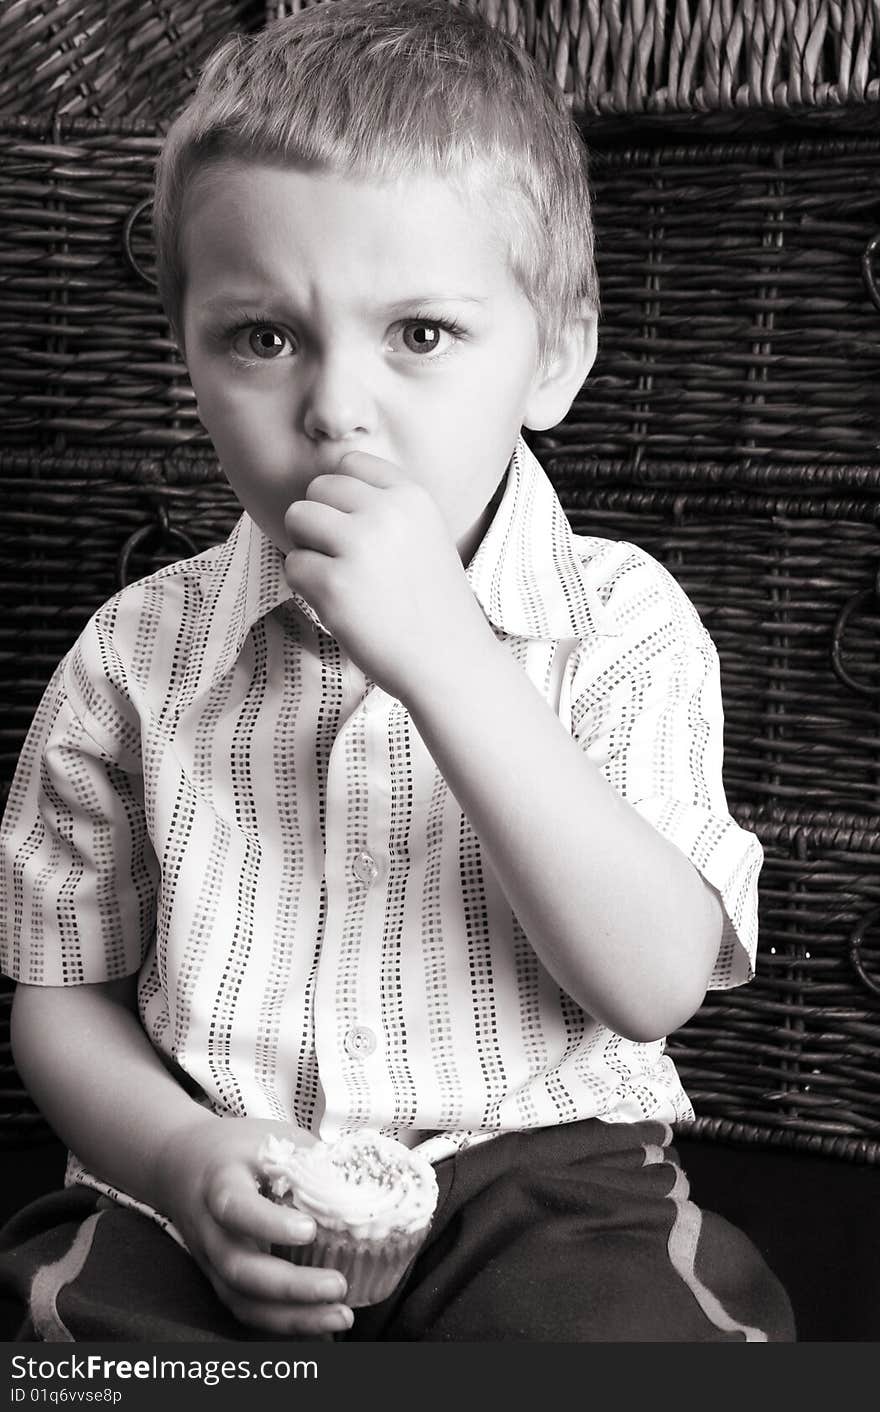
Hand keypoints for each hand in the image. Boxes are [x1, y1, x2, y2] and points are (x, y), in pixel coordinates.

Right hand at [154, 1114, 352, 1336]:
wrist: (180, 1164)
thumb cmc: (235, 1149)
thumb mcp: (270, 1137)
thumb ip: (309, 1159)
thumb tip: (362, 1178)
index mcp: (221, 1184)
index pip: (236, 1208)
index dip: (270, 1224)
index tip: (309, 1230)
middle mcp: (211, 1229)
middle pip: (241, 1269)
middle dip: (291, 1286)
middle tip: (338, 1286)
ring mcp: (211, 1261)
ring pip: (243, 1301)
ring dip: (292, 1317)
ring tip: (339, 1316)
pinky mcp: (220, 1280)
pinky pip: (248, 1312)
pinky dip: (283, 1326)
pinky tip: (320, 1329)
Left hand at [283, 452, 492, 701]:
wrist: (450, 660)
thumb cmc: (433, 604)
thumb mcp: (426, 535)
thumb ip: (386, 508)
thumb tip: (325, 491)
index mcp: (411, 496)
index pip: (351, 464)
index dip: (342, 497)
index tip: (356, 529)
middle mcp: (386, 512)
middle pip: (318, 488)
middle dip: (320, 521)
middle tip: (343, 559)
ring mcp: (358, 546)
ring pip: (297, 518)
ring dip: (308, 548)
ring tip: (338, 578)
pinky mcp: (333, 583)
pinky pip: (292, 565)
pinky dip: (306, 587)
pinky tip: (339, 605)